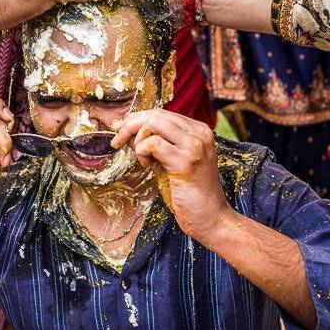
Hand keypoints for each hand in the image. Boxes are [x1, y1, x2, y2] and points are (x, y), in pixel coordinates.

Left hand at [111, 109, 228, 241]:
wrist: (210, 217)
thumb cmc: (189, 192)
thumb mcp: (169, 161)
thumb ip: (153, 144)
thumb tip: (126, 131)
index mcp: (198, 130)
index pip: (161, 113)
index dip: (137, 119)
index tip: (121, 132)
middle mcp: (199, 133)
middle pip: (155, 114)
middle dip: (130, 125)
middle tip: (118, 141)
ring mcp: (194, 145)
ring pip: (154, 122)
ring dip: (139, 140)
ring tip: (143, 160)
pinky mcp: (185, 161)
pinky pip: (153, 143)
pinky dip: (142, 152)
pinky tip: (147, 166)